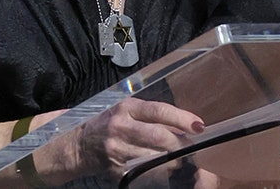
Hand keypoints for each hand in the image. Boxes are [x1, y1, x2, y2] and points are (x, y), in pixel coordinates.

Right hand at [71, 97, 205, 179]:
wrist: (79, 144)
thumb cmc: (109, 122)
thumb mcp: (127, 110)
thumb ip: (151, 115)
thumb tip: (184, 125)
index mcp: (126, 108)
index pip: (158, 111)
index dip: (181, 118)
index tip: (199, 125)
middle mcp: (121, 127)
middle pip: (159, 136)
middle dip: (180, 144)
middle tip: (191, 147)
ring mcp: (118, 149)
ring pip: (154, 157)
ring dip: (172, 160)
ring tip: (179, 158)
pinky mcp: (116, 168)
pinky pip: (144, 171)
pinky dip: (158, 171)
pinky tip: (162, 169)